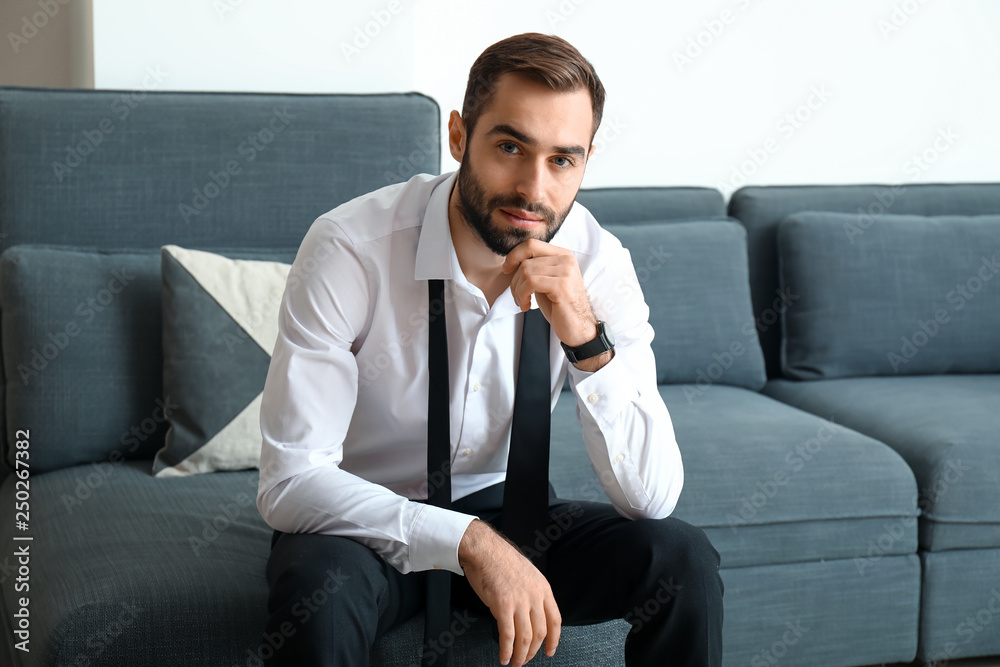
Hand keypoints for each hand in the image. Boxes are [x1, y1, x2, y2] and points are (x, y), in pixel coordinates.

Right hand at [458, 519, 560, 665]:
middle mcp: (535, 596)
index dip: (554, 640)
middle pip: (540, 633)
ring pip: (525, 638)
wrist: (484, 549)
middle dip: (533, 651)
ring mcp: (520, 601)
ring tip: (515, 663)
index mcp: (543, 588)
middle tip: (525, 660)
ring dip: (520, 656)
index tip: (549, 651)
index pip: (555, 620)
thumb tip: (529, 616)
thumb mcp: (527, 575)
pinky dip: (507, 650)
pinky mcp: (502, 605)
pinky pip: (508, 635)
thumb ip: (532, 594)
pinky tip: (504, 657)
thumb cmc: (500, 560)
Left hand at [502, 239, 596, 347]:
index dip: (514, 255)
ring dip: (518, 290)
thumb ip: (535, 267)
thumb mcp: (546, 281)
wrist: (578, 327)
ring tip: (523, 302)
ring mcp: (565, 271)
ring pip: (526, 272)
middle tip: (518, 297)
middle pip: (526, 261)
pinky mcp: (561, 285)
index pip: (531, 245)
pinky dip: (522, 295)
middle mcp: (566, 259)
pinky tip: (526, 305)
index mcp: (563, 254)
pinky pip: (530, 283)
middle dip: (515, 281)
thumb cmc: (559, 306)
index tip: (506, 270)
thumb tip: (512, 261)